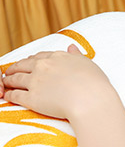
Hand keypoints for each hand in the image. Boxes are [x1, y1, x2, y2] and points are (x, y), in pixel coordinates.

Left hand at [0, 45, 114, 119]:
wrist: (91, 100)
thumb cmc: (94, 83)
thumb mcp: (88, 63)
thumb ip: (76, 55)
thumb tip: (71, 47)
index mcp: (58, 57)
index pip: (40, 56)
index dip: (32, 60)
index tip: (28, 63)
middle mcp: (44, 67)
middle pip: (23, 65)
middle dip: (15, 68)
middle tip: (10, 71)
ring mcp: (36, 82)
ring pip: (16, 79)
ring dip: (8, 80)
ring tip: (5, 83)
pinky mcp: (32, 98)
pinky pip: (15, 96)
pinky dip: (9, 95)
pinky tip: (7, 96)